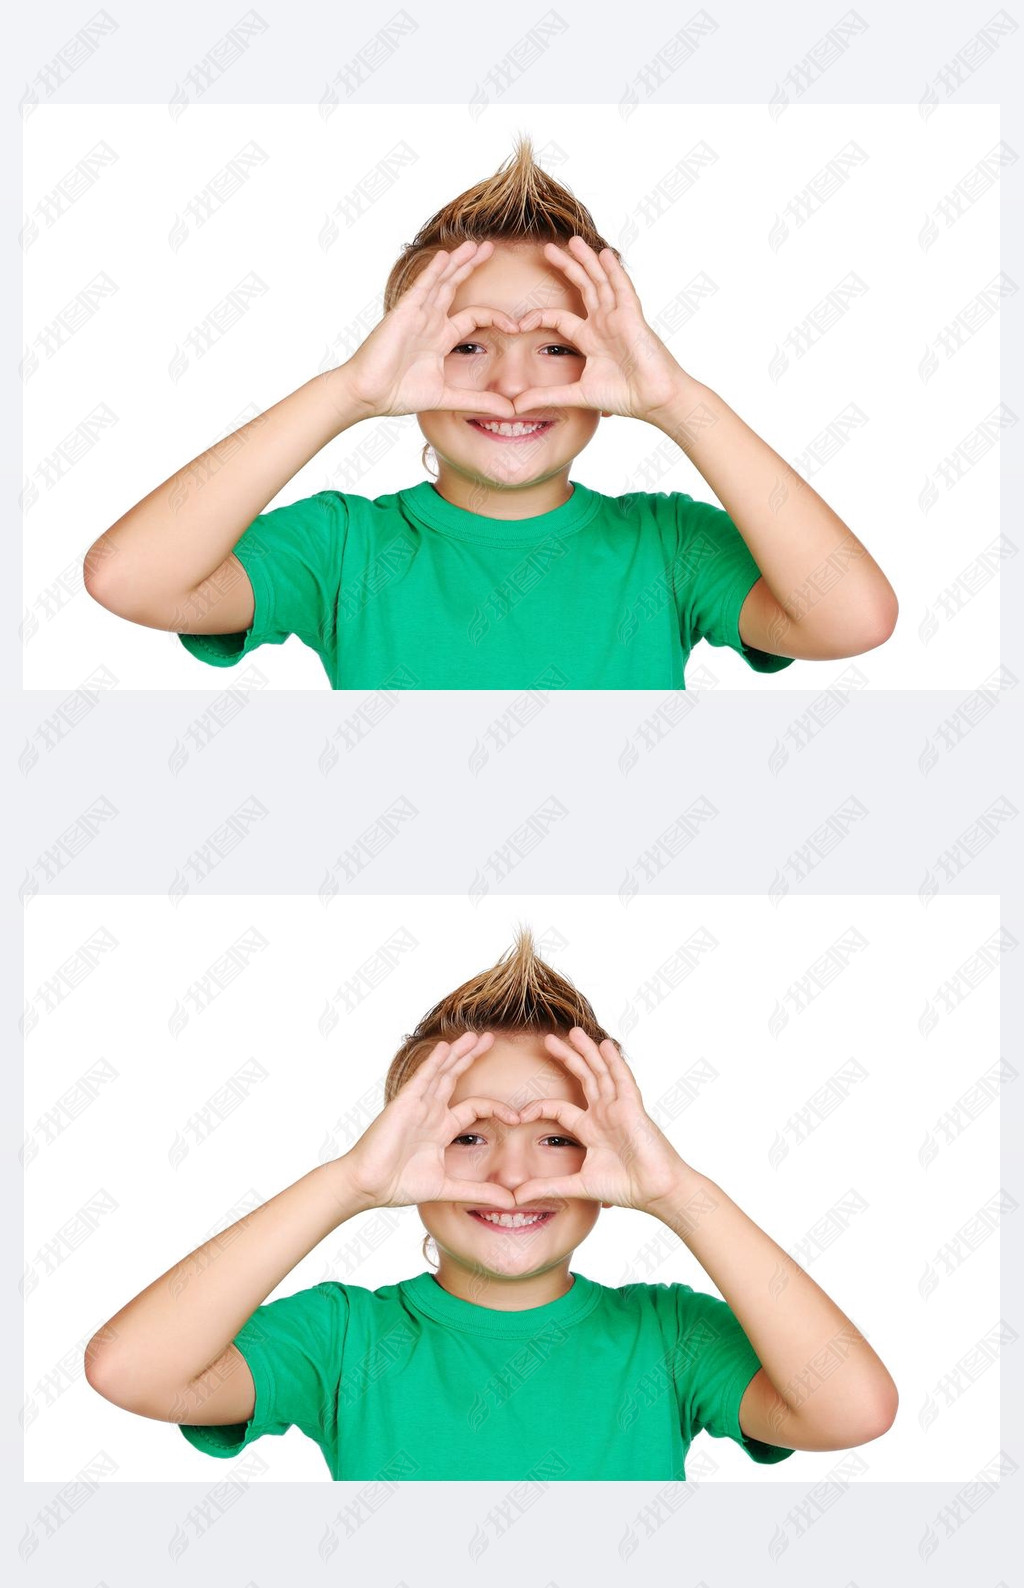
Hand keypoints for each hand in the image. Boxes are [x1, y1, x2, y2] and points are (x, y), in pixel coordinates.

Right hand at [341, 240, 521, 420]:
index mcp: (440, 337)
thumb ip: (478, 400)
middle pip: (454, 286)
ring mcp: (416, 315)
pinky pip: (421, 288)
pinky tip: (445, 257)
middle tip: (490, 247)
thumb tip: (510, 411)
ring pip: (440, 281)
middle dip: (471, 266)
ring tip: (475, 244)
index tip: (517, 327)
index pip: (473, 316)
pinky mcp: (402, 314)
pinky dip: (433, 272)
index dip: (496, 317)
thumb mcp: (448, 398)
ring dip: (457, 262)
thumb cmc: (398, 394)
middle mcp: (429, 321)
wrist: (368, 395)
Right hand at [341, 1031, 520, 1210]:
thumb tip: (510, 1202)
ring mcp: (417, 1105)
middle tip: (491, 1038)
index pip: (474, 1106)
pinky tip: (445, 1047)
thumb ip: (478, 1191)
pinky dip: (434, 1062)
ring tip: (474, 1035)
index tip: (518, 1118)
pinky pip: (422, 1078)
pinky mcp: (403, 1104)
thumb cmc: (399, 1185)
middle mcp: (430, 1111)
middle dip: (472, 1057)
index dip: (498, 1108)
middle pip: (455, 1076)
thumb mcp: (448, 1188)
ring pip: (441, 1072)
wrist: (368, 1186)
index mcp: (441, 1127)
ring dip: (457, 1053)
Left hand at [510, 237, 689, 423]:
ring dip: (587, 261)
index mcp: (590, 339)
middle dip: (566, 267)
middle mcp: (604, 323)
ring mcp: (619, 318)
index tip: (518, 324)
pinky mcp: (633, 318)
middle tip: (547, 249)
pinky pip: (622, 289)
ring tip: (573, 241)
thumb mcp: (577, 395)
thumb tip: (516, 405)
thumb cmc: (625, 396)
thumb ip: (547, 396)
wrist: (655, 399)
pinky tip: (605, 254)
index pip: (559, 318)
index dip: (538, 316)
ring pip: (600, 282)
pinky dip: (613, 271)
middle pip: (582, 288)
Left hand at [510, 1028, 689, 1213]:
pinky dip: (614, 1062)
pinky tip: (605, 1046)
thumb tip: (516, 1196)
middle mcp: (604, 1114)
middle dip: (567, 1058)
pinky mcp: (633, 1109)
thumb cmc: (626, 1187)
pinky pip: (622, 1080)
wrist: (657, 1192)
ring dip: (587, 1051)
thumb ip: (547, 1186)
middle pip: (582, 1078)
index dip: (539, 1107)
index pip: (560, 1108)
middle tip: (548, 1039)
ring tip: (574, 1031)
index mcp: (591, 1129)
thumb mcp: (578, 1185)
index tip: (518, 1115)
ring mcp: (619, 1109)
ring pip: (600, 1073)